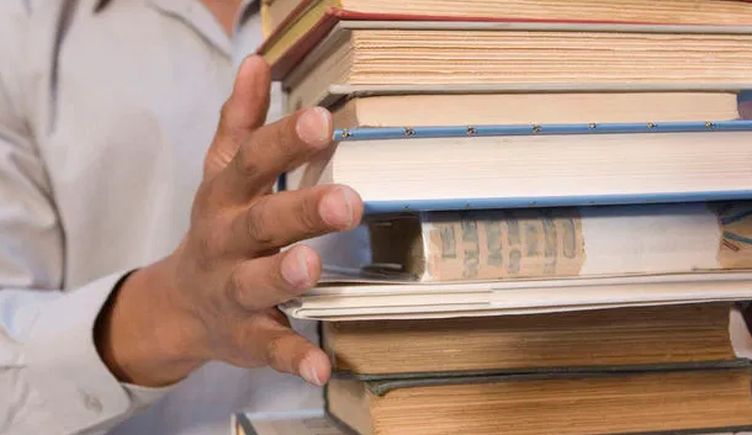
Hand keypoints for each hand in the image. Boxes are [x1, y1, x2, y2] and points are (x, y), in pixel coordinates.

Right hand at [95, 56, 362, 386]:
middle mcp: (227, 242)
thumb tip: (256, 62)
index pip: (253, 163)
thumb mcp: (221, 173)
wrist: (177, 306)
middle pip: (261, 222)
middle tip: (347, 200)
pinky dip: (292, 356)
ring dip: (282, 276)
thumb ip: (241, 122)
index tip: (321, 121)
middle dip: (300, 211)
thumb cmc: (217, 227)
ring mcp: (233, 292)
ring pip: (256, 284)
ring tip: (309, 265)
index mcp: (226, 198)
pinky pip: (268, 346)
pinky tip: (320, 365)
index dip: (284, 141)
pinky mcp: (244, 335)